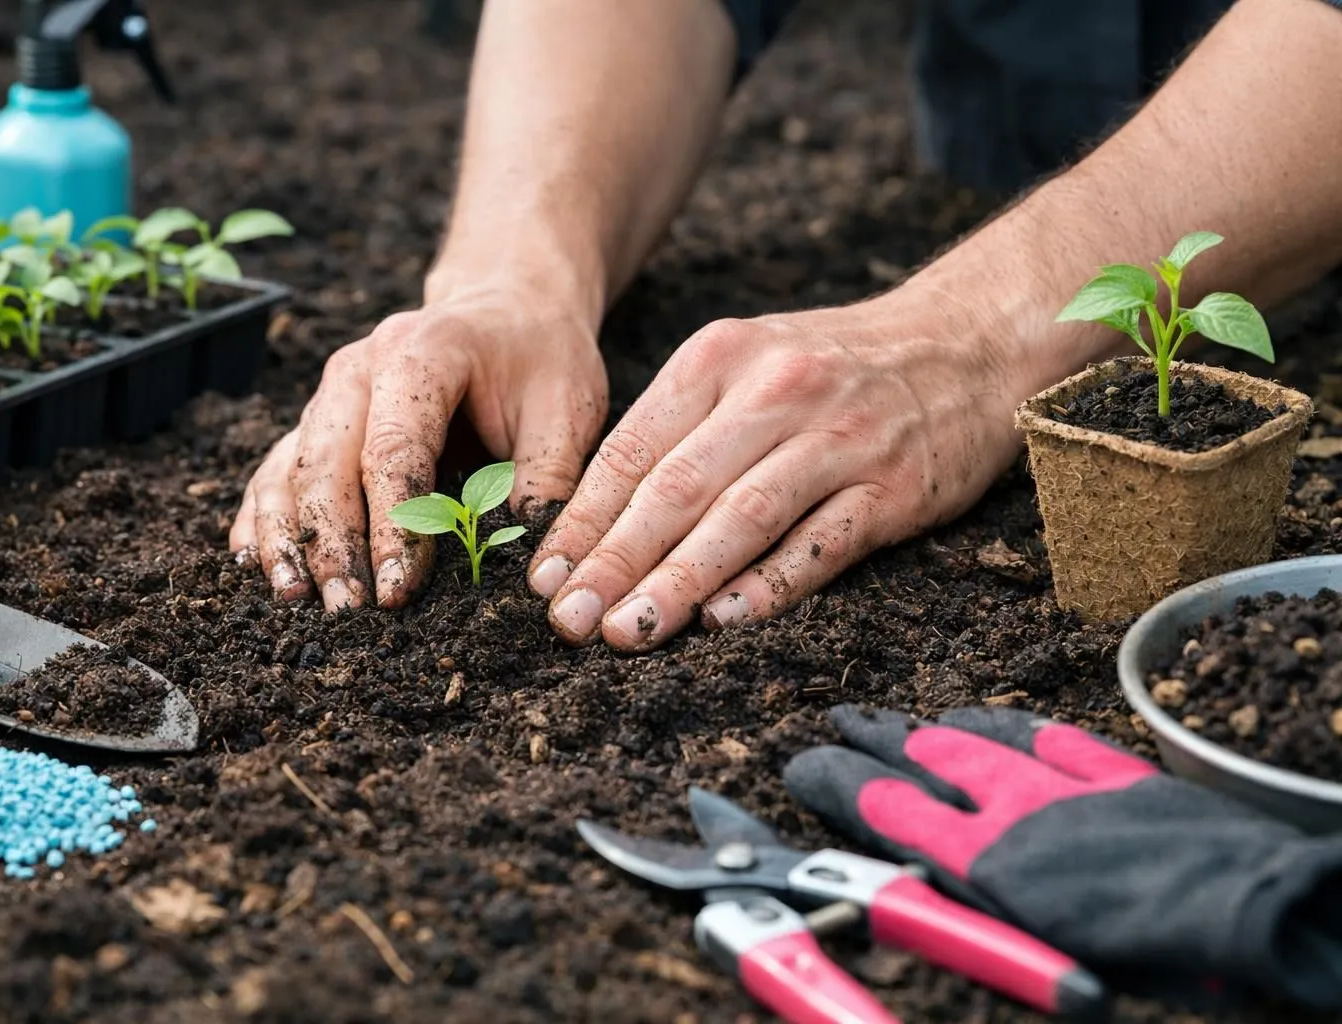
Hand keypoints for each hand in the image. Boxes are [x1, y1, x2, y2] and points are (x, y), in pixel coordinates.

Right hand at [230, 287, 607, 608]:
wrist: (507, 311)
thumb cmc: (540, 360)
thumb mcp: (568, 409)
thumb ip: (548, 479)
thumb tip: (529, 561)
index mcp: (419, 355)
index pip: (393, 452)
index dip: (393, 528)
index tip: (398, 591)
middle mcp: (356, 371)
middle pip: (326, 465)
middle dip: (332, 545)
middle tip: (347, 611)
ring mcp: (328, 396)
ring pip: (288, 472)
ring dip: (287, 540)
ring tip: (295, 600)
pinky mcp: (316, 423)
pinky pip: (275, 473)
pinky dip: (263, 521)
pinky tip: (256, 568)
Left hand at [526, 287, 1023, 649]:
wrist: (966, 339)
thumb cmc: (836, 366)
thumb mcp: (749, 362)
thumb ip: (680, 428)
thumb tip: (596, 523)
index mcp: (721, 357)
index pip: (632, 450)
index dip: (583, 521)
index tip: (545, 580)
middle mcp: (774, 391)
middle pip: (676, 487)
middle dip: (614, 561)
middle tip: (570, 622)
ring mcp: (837, 439)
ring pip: (740, 518)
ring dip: (678, 582)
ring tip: (629, 632)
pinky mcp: (890, 487)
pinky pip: (820, 543)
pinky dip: (771, 584)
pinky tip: (725, 621)